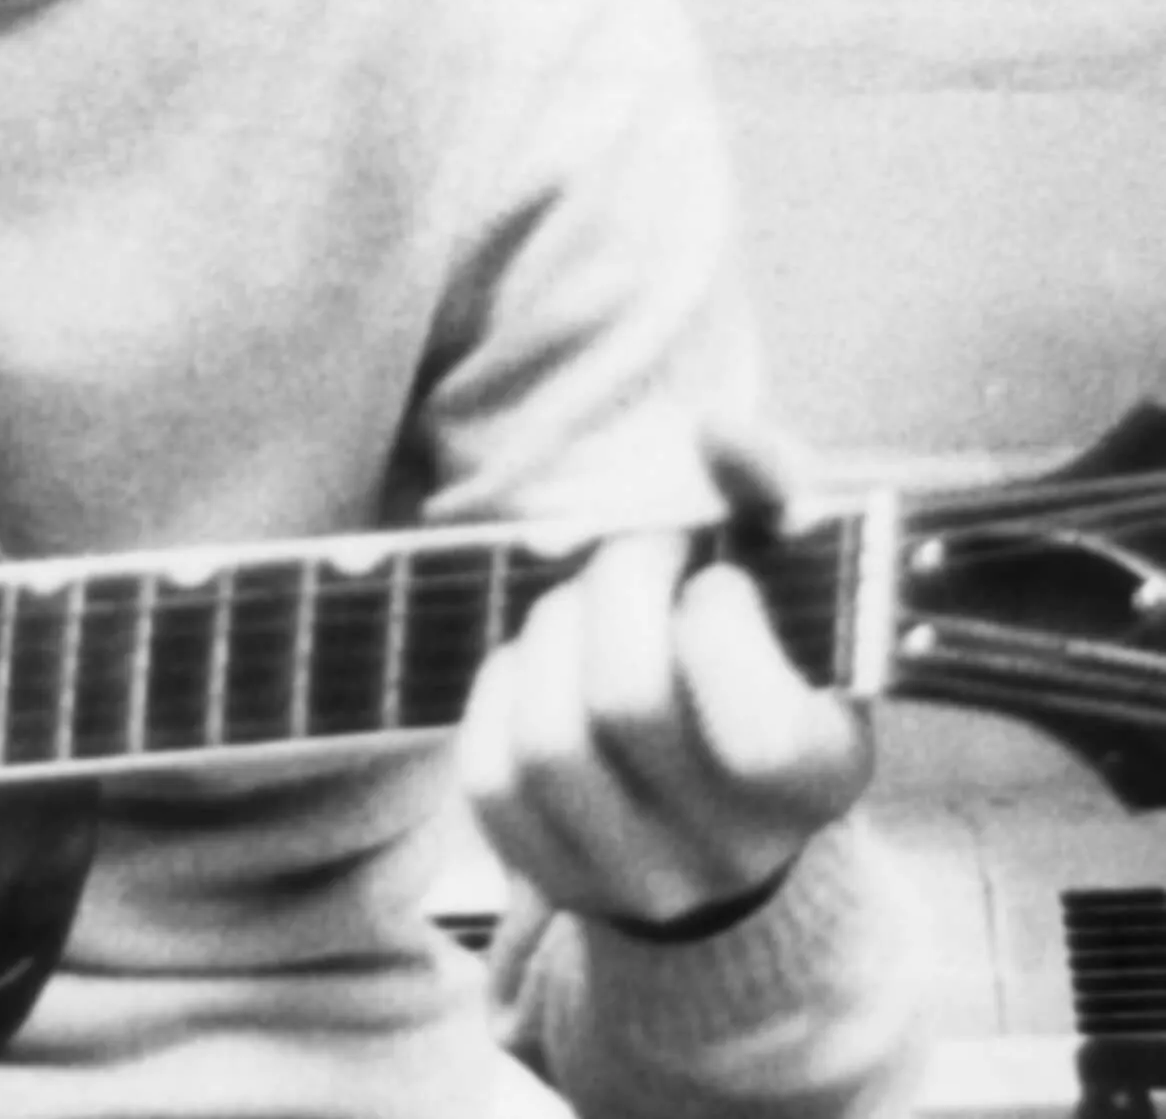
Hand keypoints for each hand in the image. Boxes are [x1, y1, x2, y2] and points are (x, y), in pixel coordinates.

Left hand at [454, 443, 872, 933]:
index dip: (715, 621)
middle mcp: (735, 853)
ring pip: (546, 744)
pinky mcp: (552, 876)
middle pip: (627, 705)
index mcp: (818, 780)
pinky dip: (500, 698)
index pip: (752, 724)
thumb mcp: (797, 582)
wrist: (729, 802)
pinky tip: (540, 667)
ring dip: (547, 639)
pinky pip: (488, 779)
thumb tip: (713, 427)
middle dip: (611, 592)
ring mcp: (639, 879)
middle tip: (629, 557)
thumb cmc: (767, 658)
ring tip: (581, 608)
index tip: (716, 582)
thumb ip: (771, 494)